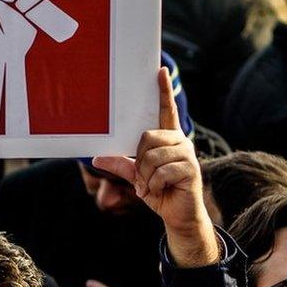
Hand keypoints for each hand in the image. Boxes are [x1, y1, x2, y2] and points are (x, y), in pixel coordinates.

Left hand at [92, 68, 218, 267]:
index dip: (163, 91)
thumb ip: (119, 164)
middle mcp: (180, 141)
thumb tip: (95, 158)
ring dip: (145, 177)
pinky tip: (160, 191)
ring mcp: (187, 154)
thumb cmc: (159, 192)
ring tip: (151, 186)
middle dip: (139, 161)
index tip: (160, 71)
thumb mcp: (136, 177)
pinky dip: (153, 185)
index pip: (166, 110)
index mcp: (168, 139)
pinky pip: (161, 172)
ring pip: (152, 156)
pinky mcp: (191, 169)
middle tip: (143, 178)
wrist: (178, 216)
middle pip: (147, 137)